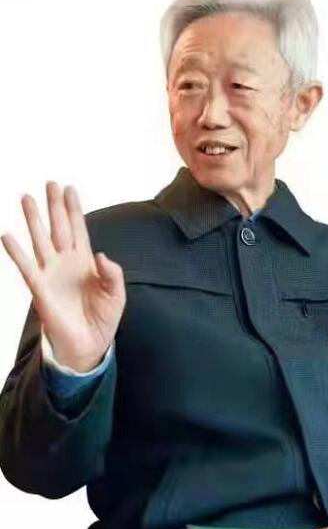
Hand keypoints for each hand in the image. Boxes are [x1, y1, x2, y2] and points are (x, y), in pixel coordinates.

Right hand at [1, 182, 125, 370]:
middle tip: (50, 183)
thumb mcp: (116, 295)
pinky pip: (26, 267)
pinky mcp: (40, 289)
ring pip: (40, 240)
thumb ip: (113, 273)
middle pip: (58, 228)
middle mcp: (66, 263)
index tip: (70, 188)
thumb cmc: (103, 319)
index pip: (78, 229)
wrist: (89, 345)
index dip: (73, 210)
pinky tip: (8, 235)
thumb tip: (101, 254)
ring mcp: (51, 274)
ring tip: (26, 198)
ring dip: (34, 220)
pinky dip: (17, 252)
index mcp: (86, 262)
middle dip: (54, 206)